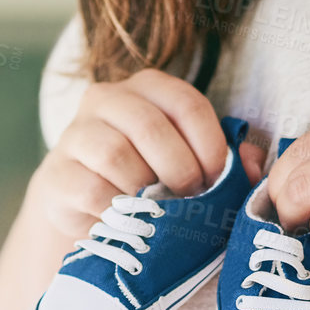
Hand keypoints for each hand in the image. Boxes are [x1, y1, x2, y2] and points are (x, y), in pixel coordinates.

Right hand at [32, 69, 265, 244]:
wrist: (83, 208)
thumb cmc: (148, 181)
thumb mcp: (187, 163)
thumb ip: (224, 160)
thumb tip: (253, 162)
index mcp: (146, 87)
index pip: (186, 103)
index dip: (209, 146)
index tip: (217, 181)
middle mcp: (106, 99)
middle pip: (150, 126)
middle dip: (180, 171)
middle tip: (191, 202)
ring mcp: (76, 135)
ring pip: (116, 155)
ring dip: (148, 192)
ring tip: (162, 214)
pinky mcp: (56, 174)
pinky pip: (91, 189)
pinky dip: (117, 211)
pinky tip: (130, 222)